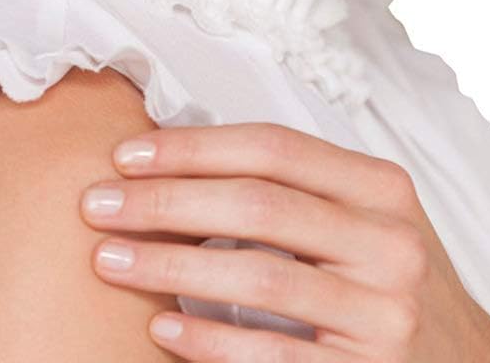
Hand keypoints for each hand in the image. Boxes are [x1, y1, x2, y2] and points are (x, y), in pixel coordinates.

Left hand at [78, 121, 489, 360]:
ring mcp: (386, 314)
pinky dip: (210, 340)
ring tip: (110, 260)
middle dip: (166, 201)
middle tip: (97, 205)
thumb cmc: (384, 279)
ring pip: (259, 276)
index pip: (275, 147)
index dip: (194, 146)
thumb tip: (175, 155)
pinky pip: (275, 355)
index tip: (126, 154)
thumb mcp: (363, 219)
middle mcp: (392, 243)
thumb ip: (295, 188)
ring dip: (171, 266)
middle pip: (258, 205)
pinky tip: (162, 327)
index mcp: (383, 187)